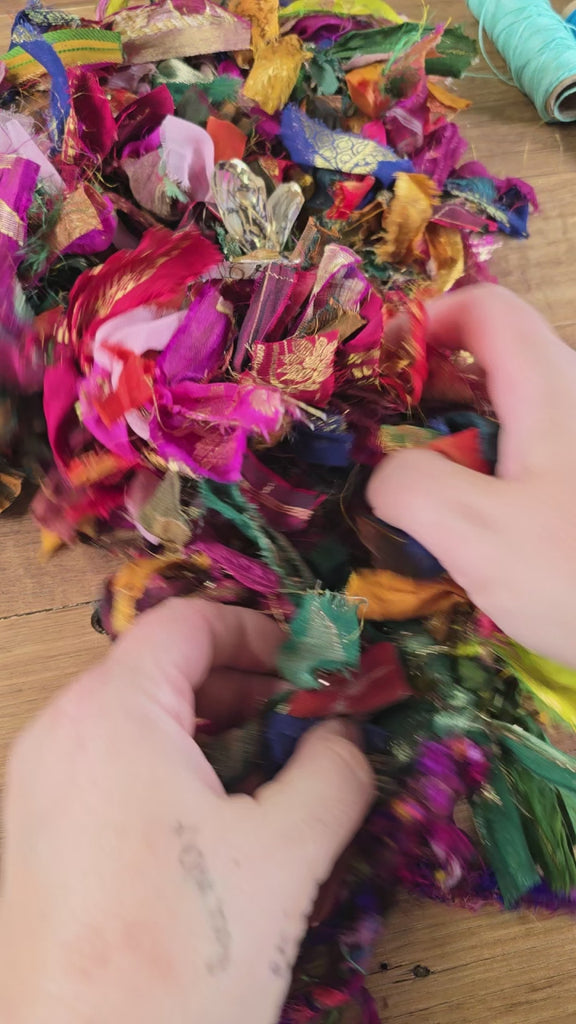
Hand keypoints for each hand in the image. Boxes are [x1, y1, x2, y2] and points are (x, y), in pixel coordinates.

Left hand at [0, 599, 373, 1023]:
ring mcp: (37, 786)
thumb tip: (346, 735)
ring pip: (136, 719)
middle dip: (242, 685)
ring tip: (272, 772)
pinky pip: (110, 767)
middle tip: (305, 720)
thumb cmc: (177, 959)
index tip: (308, 665)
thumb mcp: (284, 855)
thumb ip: (333, 771)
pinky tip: (218, 820)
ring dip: (210, 729)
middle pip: (159, 667)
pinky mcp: (35, 835)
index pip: (185, 622)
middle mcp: (60, 734)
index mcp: (111, 713)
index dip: (257, 630)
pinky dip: (169, 768)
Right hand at [367, 284, 575, 667]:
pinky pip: (531, 453)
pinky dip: (489, 470)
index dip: (425, 321)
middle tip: (391, 444)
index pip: (485, 307)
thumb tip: (386, 475)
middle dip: (430, 390)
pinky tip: (477, 526)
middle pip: (495, 357)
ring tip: (425, 495)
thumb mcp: (477, 533)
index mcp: (551, 388)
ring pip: (512, 411)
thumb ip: (410, 487)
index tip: (382, 372)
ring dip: (457, 438)